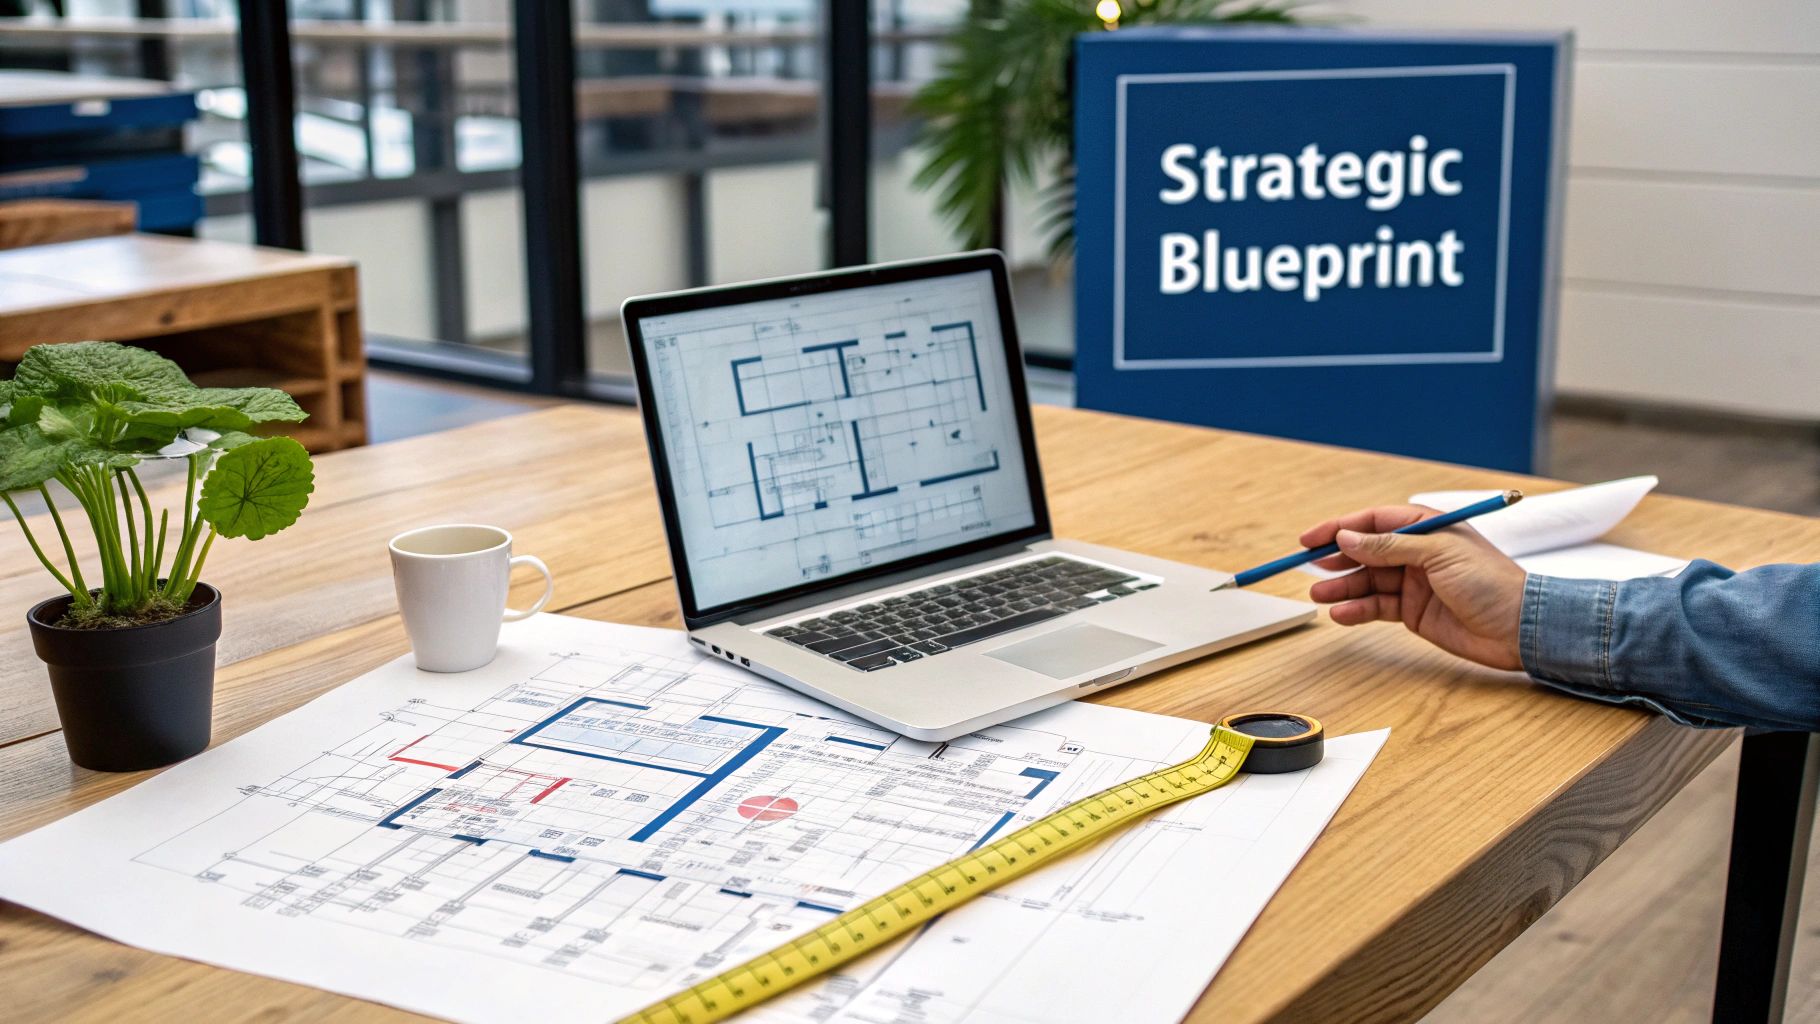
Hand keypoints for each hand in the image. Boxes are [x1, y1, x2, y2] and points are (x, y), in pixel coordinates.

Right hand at [1298, 505, 1527, 670]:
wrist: (1520, 628)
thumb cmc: (1491, 582)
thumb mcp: (1438, 555)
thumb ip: (1390, 546)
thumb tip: (1348, 537)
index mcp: (1426, 529)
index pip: (1373, 522)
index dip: (1339, 528)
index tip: (1310, 539)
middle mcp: (1416, 554)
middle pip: (1364, 552)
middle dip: (1336, 560)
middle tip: (1308, 569)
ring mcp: (1413, 583)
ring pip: (1367, 581)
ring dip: (1342, 588)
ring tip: (1319, 596)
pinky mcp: (1413, 612)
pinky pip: (1376, 607)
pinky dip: (1357, 610)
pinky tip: (1341, 614)